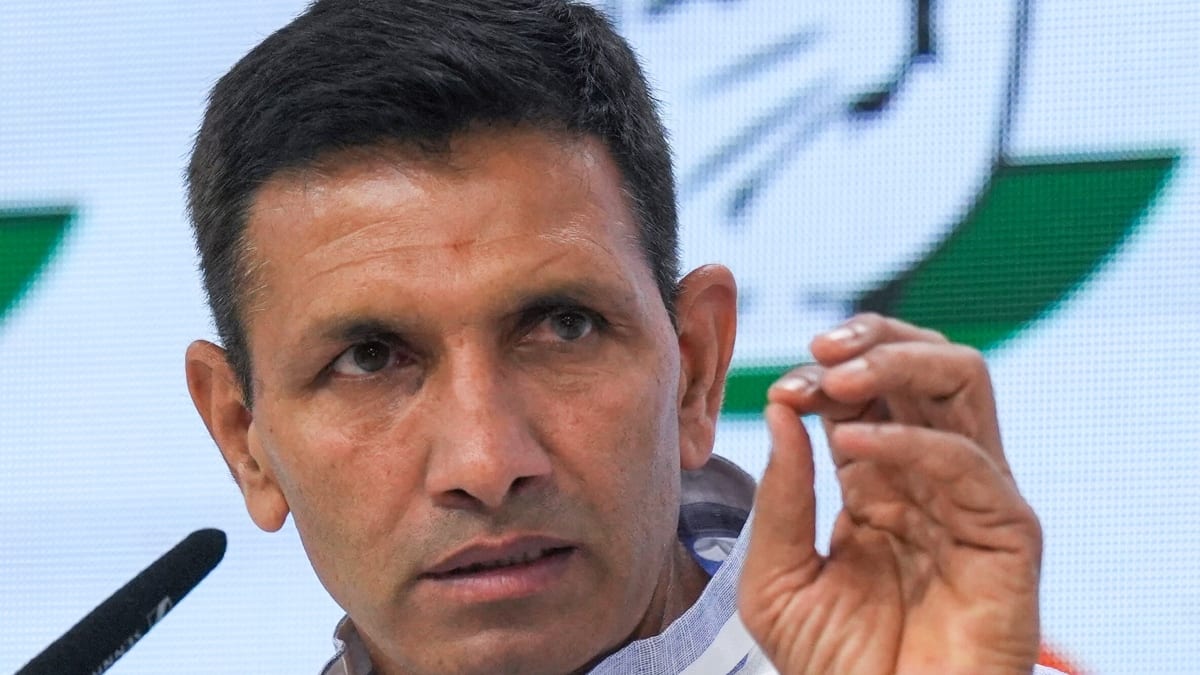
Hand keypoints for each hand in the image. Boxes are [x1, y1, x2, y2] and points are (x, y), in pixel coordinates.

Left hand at [738, 314, 1041, 674]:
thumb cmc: (832, 665)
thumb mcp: (776, 579)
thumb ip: (780, 497)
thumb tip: (780, 408)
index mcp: (877, 481)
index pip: (868, 391)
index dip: (826, 372)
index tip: (783, 389)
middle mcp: (928, 477)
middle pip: (925, 366)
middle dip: (872, 339)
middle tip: (819, 350)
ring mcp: (973, 497)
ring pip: (962, 384)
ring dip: (897, 363)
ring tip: (836, 379)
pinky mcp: (1007, 533)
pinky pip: (969, 459)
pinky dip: (909, 439)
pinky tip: (850, 446)